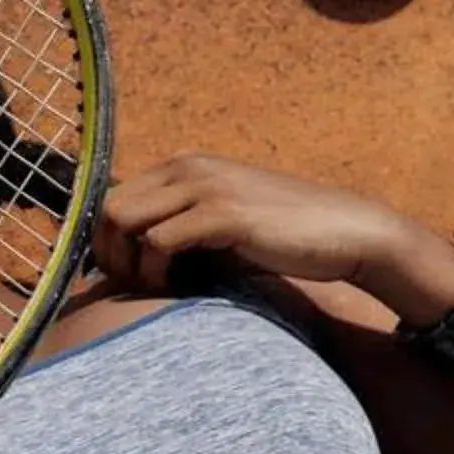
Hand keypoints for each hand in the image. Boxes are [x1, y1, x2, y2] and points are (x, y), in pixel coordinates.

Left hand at [96, 154, 453, 317]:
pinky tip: (177, 287)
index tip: (120, 274)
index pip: (111, 197)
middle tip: (134, 285)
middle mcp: (188, 167)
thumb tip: (124, 256)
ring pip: (124, 221)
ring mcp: (205, 186)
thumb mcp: (220, 223)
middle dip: (109, 253)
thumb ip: (177, 226)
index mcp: (183, 165)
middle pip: (108, 209)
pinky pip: (158, 242)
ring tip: (155, 287)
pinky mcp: (224, 213)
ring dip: (128, 263)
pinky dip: (155, 271)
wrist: (349, 232)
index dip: (104, 240)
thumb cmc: (282, 236)